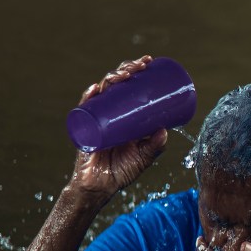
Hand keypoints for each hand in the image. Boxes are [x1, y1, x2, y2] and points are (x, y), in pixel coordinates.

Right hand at [70, 56, 167, 199]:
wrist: (100, 188)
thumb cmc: (121, 171)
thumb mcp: (144, 157)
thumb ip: (155, 146)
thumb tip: (166, 131)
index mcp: (122, 114)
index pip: (127, 85)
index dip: (135, 70)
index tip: (148, 62)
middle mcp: (108, 112)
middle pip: (115, 84)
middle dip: (126, 69)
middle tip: (140, 66)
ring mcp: (96, 118)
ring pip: (102, 92)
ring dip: (112, 78)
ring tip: (125, 75)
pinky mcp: (85, 129)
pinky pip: (84, 110)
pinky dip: (88, 99)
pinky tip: (96, 90)